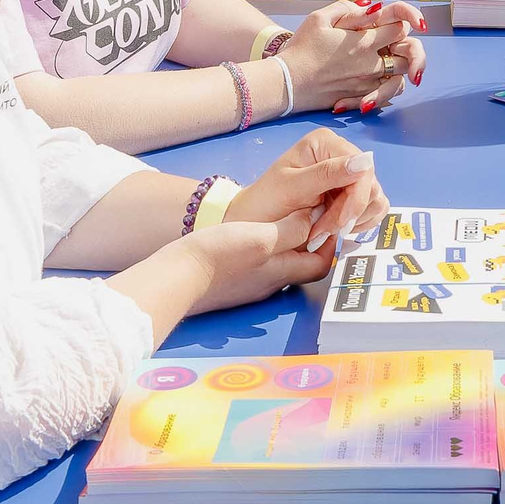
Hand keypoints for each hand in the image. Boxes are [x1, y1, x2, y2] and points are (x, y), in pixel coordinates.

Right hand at [176, 214, 332, 313]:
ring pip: (277, 266)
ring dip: (284, 246)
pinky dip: (261, 252)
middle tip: (306, 217)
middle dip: (308, 243)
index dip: (329, 244)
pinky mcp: (229, 283)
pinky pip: (255, 267)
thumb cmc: (217, 257)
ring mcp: (247, 286)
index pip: (320, 265)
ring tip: (280, 222)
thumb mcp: (262, 236)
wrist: (175, 279)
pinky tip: (248, 237)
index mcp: (281, 272)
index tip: (327, 221)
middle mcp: (268, 283)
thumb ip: (291, 228)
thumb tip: (313, 218)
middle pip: (300, 265)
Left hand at [226, 127, 388, 249]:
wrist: (254, 223)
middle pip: (371, 186)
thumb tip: (365, 161)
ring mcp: (348, 174)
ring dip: (354, 221)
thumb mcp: (291, 187)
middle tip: (323, 232)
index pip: (362, 170)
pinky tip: (337, 229)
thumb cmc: (265, 202)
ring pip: (375, 199)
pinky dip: (359, 224)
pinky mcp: (352, 194)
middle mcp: (341, 154)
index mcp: (325, 143)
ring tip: (324, 231)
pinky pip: (373, 210)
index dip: (356, 200)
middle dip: (349, 215)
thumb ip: (327, 174)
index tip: (339, 225)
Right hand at [280, 0, 426, 110]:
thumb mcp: (319, 19)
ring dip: (399, 68)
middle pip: (407, 54)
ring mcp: (367, 84)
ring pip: (400, 77)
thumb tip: (371, 7)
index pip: (400, 28)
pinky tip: (377, 79)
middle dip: (407, 47)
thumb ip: (347, 8)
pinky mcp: (360, 98)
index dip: (404, 21)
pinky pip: (386, 94)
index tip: (401, 22)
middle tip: (398, 43)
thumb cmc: (300, 50)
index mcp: (363, 42)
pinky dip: (387, 86)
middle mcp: (370, 65)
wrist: (286, 83)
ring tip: (390, 60)